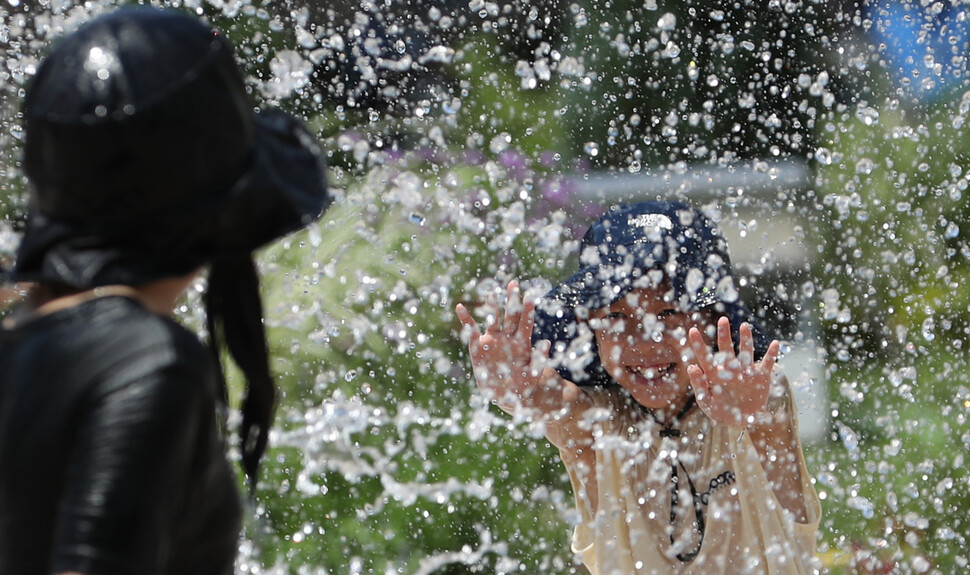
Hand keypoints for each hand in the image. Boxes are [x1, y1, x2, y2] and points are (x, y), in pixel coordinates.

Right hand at [456, 281, 594, 448]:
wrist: (504, 396)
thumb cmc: (521, 386)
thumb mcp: (533, 376)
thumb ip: (539, 361)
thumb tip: (547, 343)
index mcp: (522, 343)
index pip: (526, 323)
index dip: (528, 310)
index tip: (531, 296)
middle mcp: (507, 338)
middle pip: (510, 315)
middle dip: (512, 300)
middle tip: (514, 284)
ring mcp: (492, 340)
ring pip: (493, 319)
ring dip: (492, 306)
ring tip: (491, 293)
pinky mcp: (478, 346)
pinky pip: (471, 330)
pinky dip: (466, 319)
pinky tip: (460, 307)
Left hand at [686, 317, 779, 426]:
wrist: (742, 421)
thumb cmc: (721, 412)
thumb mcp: (706, 402)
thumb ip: (699, 385)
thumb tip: (691, 366)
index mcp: (715, 375)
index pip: (705, 357)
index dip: (698, 344)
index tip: (692, 330)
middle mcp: (730, 369)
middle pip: (726, 348)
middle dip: (724, 334)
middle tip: (723, 320)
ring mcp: (746, 372)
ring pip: (746, 352)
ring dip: (746, 339)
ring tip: (744, 326)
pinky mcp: (760, 377)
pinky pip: (767, 363)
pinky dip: (771, 354)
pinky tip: (775, 343)